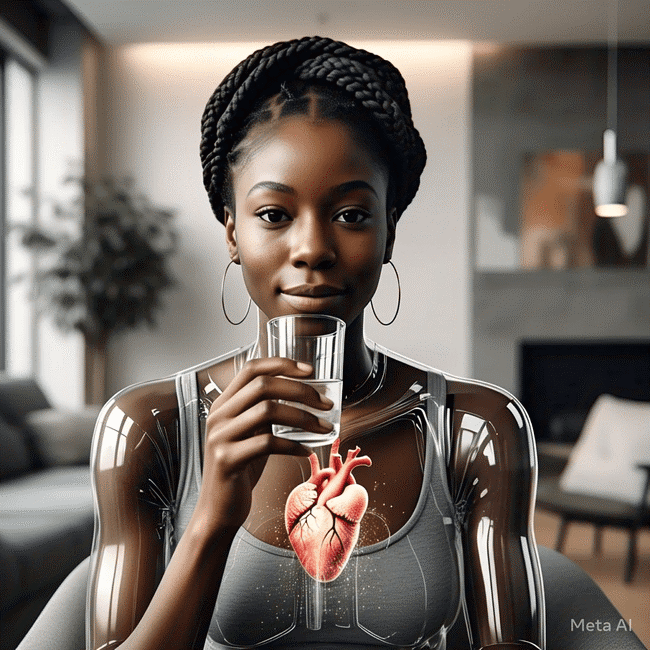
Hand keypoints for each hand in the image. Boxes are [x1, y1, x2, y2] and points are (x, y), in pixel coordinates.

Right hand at [190, 357, 333, 535]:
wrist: (218, 510)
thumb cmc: (241, 470)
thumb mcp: (251, 434)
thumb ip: (265, 412)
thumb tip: (305, 395)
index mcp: (224, 404)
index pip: (252, 368)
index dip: (282, 365)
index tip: (310, 371)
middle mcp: (218, 415)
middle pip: (263, 385)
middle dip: (301, 391)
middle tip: (326, 404)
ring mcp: (220, 436)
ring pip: (267, 410)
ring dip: (303, 418)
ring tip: (324, 428)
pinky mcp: (227, 460)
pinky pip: (267, 443)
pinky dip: (293, 445)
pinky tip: (307, 451)